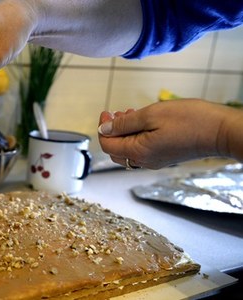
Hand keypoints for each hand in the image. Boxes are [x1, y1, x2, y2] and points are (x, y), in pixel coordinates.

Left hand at [97, 99, 242, 168]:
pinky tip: (144, 122)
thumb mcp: (151, 115)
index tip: (106, 112)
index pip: (108, 145)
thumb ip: (125, 123)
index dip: (103, 128)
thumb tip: (105, 129)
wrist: (222, 131)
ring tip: (129, 114)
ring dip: (124, 133)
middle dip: (112, 131)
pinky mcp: (165, 156)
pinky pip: (142, 150)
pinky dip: (137, 136)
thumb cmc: (191, 120)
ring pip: (129, 150)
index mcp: (138, 152)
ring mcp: (156, 160)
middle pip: (116, 150)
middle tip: (115, 113)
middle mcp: (145, 161)